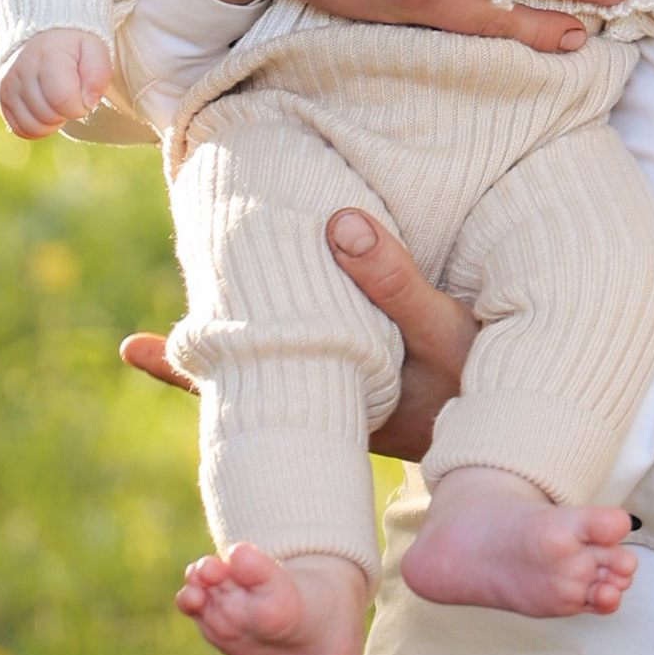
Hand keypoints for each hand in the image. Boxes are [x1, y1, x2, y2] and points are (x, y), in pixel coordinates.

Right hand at [0, 25, 115, 139]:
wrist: (40, 31)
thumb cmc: (73, 45)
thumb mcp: (95, 48)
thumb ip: (99, 74)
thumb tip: (88, 103)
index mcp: (47, 56)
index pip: (64, 101)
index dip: (81, 105)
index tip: (84, 94)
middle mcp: (22, 71)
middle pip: (49, 116)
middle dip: (67, 113)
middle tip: (72, 96)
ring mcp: (7, 85)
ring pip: (33, 126)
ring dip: (53, 122)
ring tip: (59, 103)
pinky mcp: (1, 97)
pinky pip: (19, 129)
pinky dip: (37, 128)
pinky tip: (47, 113)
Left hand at [122, 208, 480, 462]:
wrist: (517, 436)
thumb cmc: (481, 377)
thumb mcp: (447, 329)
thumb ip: (393, 278)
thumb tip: (337, 219)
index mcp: (334, 410)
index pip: (244, 391)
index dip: (189, 372)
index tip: (141, 346)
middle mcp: (326, 420)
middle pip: (244, 394)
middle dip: (193, 370)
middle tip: (136, 347)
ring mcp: (340, 413)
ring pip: (267, 387)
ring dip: (222, 361)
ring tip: (151, 346)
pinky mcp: (359, 399)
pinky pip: (299, 377)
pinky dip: (268, 349)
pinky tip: (251, 325)